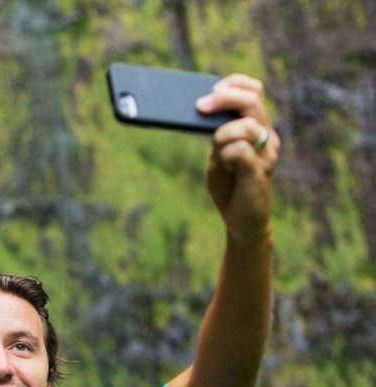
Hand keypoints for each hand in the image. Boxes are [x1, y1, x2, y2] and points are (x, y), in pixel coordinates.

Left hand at [196, 74, 279, 245]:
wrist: (241, 220)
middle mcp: (267, 137)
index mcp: (258, 128)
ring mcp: (266, 153)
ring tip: (219, 156)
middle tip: (201, 107)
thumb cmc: (229, 185)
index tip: (211, 92)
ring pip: (245, 126)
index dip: (233, 85)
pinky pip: (239, 150)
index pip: (253, 91)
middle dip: (224, 98)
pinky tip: (225, 166)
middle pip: (252, 100)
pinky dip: (226, 154)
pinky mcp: (259, 170)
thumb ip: (217, 133)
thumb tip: (202, 108)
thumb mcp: (219, 154)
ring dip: (222, 134)